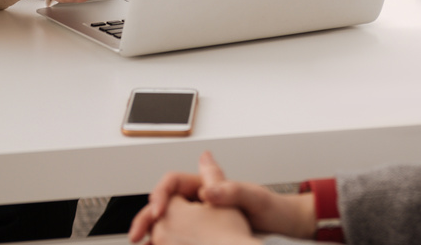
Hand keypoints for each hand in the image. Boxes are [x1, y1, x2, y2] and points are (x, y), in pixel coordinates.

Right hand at [129, 152, 315, 242]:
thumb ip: (232, 191)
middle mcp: (199, 200)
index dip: (161, 194)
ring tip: (144, 244)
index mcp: (207, 184)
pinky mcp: (199, 237)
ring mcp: (198, 219)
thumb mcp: (255, 199)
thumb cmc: (271, 210)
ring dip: (152, 234)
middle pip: (163, 204)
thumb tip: (209, 190)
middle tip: (138, 234)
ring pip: (165, 224)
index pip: (173, 182)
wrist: (282, 228)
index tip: (158, 209)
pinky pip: (174, 240)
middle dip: (147, 218)